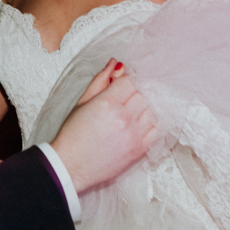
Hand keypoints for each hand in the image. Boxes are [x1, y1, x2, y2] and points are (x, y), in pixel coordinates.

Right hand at [50, 61, 159, 194]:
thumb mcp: (82, 102)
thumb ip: (101, 80)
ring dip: (145, 106)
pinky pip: (158, 129)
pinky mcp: (140, 149)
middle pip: (144, 93)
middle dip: (136, 92)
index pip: (131, 80)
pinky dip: (154, 122)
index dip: (127, 80)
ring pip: (153, 109)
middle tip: (126, 98)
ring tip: (132, 111)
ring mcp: (134, 134)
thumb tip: (115, 64)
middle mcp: (124, 118)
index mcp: (107, 103)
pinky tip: (143, 122)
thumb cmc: (73, 135)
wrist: (71, 165)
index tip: (123, 84)